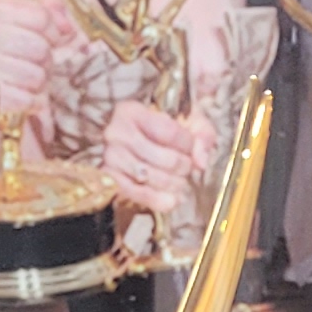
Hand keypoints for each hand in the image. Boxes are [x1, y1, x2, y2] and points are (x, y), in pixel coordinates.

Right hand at [0, 0, 76, 145]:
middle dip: (44, 62)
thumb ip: (39, 10)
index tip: (50, 40)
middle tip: (31, 65)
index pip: (41, 17)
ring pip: (37, 76)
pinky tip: (18, 97)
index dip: (53, 32)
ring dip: (37, 84)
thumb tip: (69, 27)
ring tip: (22, 82)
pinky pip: (27, 99)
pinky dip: (29, 102)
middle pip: (41, 49)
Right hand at [100, 97, 207, 213]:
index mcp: (132, 111)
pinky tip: (172, 200)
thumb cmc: (159, 128)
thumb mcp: (185, 120)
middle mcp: (116, 132)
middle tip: (187, 167)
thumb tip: (202, 162)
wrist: (131, 139)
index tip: (192, 148)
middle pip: (163, 158)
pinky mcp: (109, 179)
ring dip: (174, 184)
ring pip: (151, 177)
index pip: (170, 132)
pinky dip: (158, 200)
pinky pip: (137, 194)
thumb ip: (201, 135)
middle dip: (183, 167)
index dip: (188, 145)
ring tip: (181, 182)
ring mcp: (111, 157)